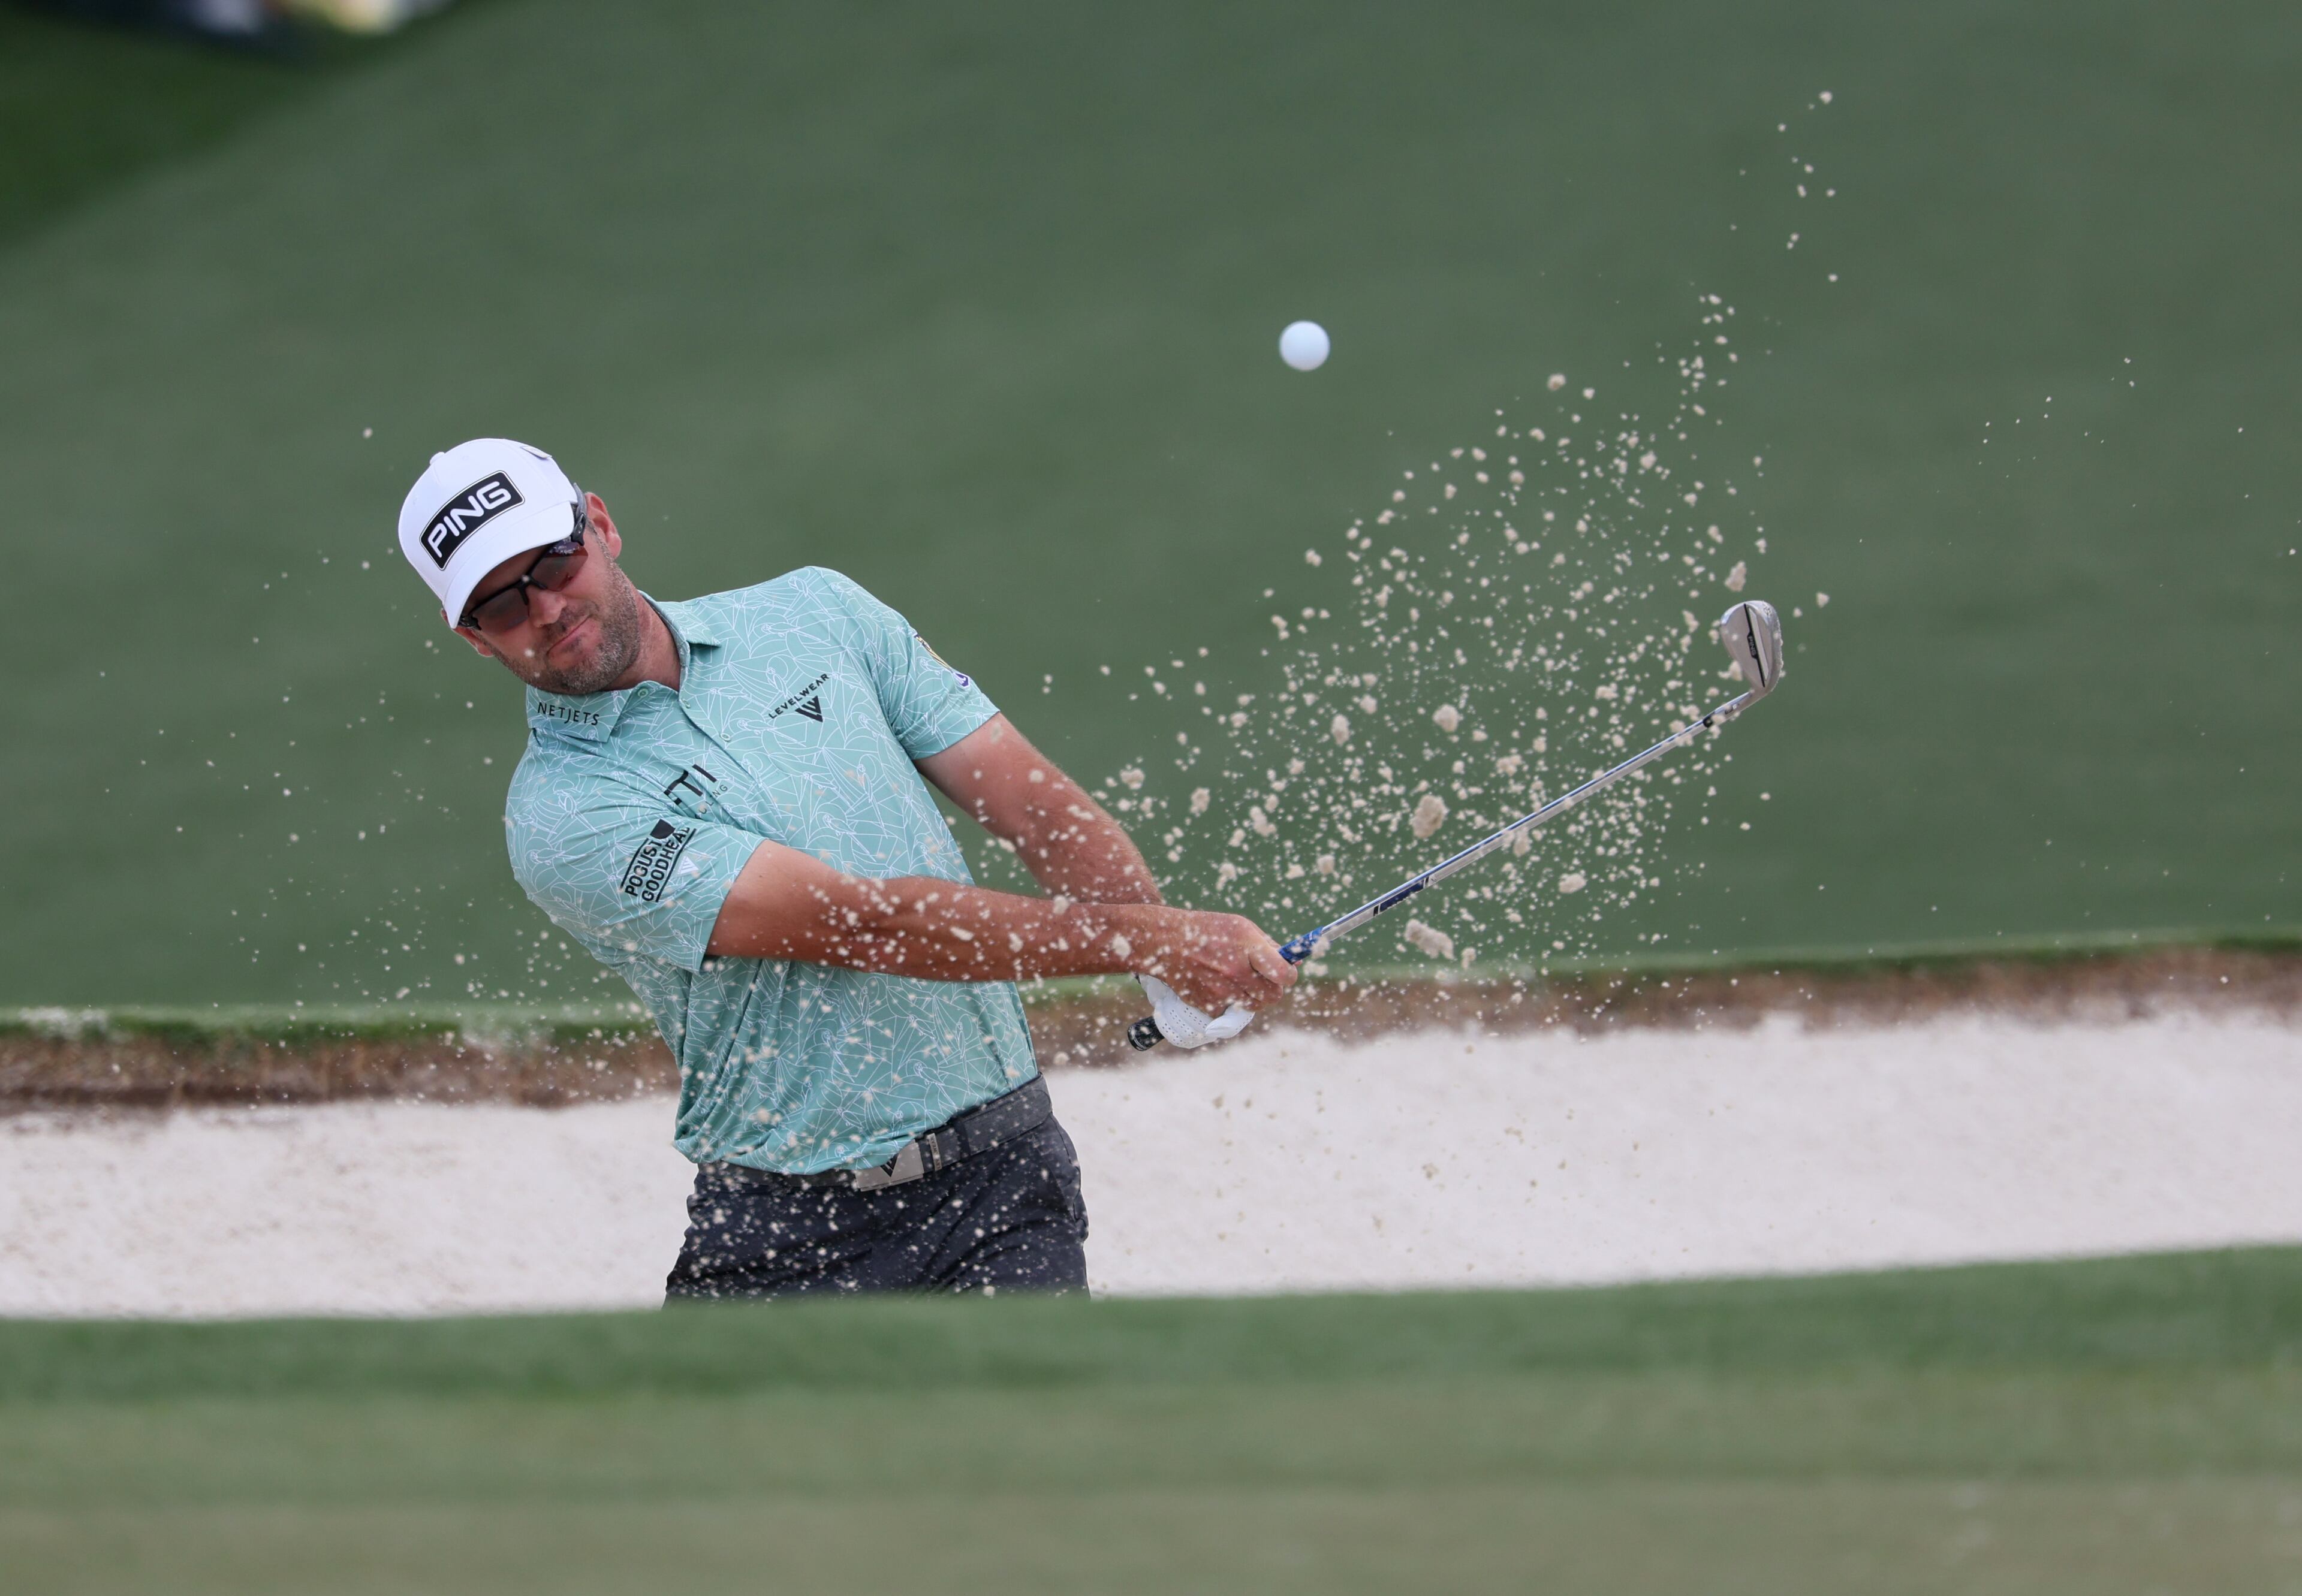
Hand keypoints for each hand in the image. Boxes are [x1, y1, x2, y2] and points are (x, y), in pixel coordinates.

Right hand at [1133, 909, 1294, 1016]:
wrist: (1165, 943)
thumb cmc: (1208, 931)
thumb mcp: (1241, 927)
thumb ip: (1270, 946)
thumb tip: (1297, 963)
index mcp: (1248, 946)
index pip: (1284, 974)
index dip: (1290, 976)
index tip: (1286, 973)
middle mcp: (1236, 970)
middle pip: (1273, 996)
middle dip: (1273, 989)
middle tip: (1263, 979)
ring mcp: (1221, 990)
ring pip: (1254, 1006)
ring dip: (1252, 997)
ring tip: (1238, 980)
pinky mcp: (1209, 1006)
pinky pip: (1232, 1011)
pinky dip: (1230, 1002)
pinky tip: (1218, 985)